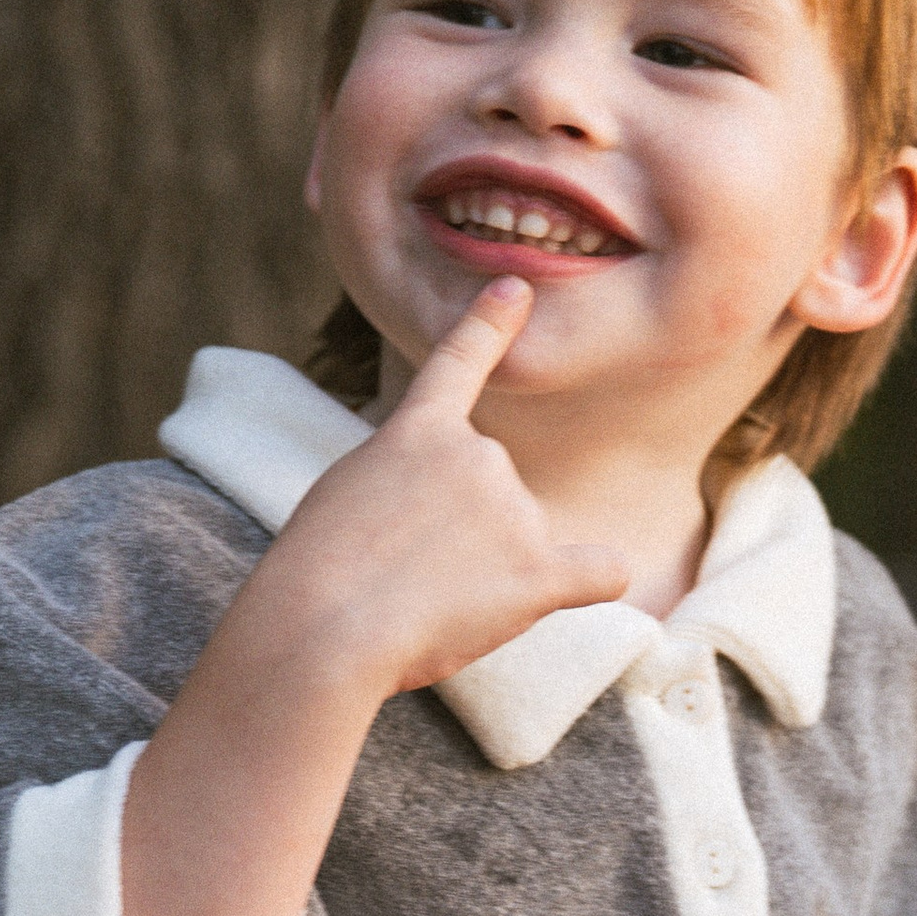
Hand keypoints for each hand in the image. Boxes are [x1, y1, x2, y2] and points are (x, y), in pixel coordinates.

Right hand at [248, 280, 628, 704]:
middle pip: (493, 497)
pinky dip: (594, 580)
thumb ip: (403, 484)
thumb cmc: (315, 575)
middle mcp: (478, 454)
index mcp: (418, 432)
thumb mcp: (345, 494)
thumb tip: (450, 527)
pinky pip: (601, 572)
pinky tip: (568, 591)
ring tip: (427, 604)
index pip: (460, 362)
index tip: (516, 289)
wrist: (322, 626)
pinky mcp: (537, 571)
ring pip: (523, 544)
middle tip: (403, 577)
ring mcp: (512, 510)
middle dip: (460, 538)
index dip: (489, 323)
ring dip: (487, 577)